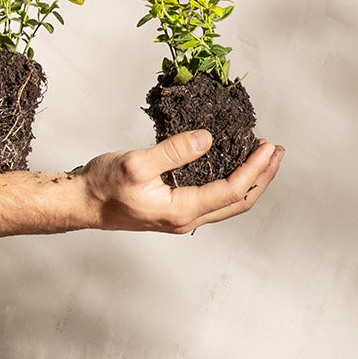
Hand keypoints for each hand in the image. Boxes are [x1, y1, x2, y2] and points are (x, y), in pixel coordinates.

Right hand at [81, 130, 282, 233]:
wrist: (81, 203)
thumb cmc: (103, 186)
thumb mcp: (136, 163)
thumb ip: (174, 151)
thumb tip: (208, 139)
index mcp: (181, 210)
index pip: (231, 190)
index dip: (254, 168)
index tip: (267, 147)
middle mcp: (186, 218)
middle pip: (238, 201)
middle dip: (262, 176)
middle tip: (276, 151)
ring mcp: (180, 216)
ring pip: (227, 201)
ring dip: (249, 179)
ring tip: (261, 157)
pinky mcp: (173, 208)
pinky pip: (212, 197)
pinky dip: (229, 180)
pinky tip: (227, 164)